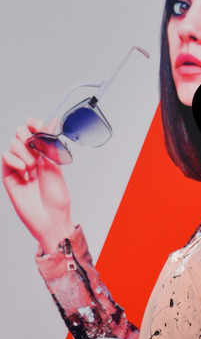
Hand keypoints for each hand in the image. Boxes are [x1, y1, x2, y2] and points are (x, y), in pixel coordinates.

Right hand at [2, 117, 74, 253]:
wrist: (51, 218)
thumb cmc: (57, 196)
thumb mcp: (56, 167)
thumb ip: (51, 144)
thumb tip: (53, 121)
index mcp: (45, 154)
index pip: (34, 130)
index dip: (33, 123)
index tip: (36, 124)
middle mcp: (30, 158)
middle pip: (20, 133)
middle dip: (28, 138)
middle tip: (37, 153)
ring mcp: (18, 166)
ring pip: (13, 144)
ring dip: (24, 154)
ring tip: (32, 170)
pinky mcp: (8, 176)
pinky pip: (5, 157)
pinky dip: (15, 162)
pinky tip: (24, 174)